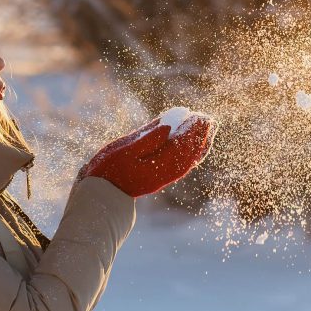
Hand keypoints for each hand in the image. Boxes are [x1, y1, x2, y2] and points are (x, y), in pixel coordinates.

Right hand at [79, 115, 215, 196]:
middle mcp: (166, 172)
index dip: (191, 129)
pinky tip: (192, 144)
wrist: (103, 195)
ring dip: (199, 143)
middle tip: (207, 118)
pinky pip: (182, 164)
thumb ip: (148, 139)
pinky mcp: (161, 177)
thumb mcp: (125, 150)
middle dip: (200, 135)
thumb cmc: (109, 170)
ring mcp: (165, 176)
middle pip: (190, 152)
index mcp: (159, 165)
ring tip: (207, 128)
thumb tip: (168, 127)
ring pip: (189, 159)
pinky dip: (190, 153)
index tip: (197, 115)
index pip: (182, 145)